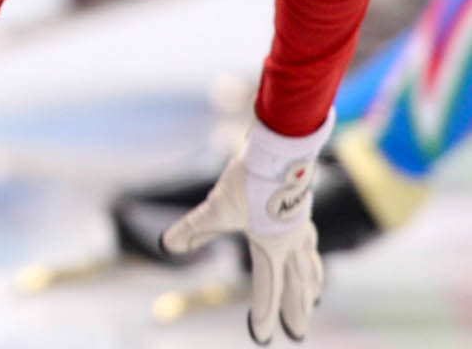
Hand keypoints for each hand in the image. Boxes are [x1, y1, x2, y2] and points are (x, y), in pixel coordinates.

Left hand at [161, 110, 334, 343]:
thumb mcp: (215, 208)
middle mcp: (292, 243)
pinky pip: (309, 242)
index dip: (264, 316)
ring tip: (314, 298)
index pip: (267, 290)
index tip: (262, 339)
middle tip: (299, 334)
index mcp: (273, 249)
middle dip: (296, 311)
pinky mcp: (300, 209)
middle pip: (296, 285)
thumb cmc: (249, 181)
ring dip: (310, 286)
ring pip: (309, 264)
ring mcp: (300, 226)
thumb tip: (166, 246)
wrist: (280, 151)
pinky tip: (309, 252)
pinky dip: (311, 256)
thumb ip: (193, 229)